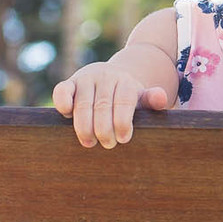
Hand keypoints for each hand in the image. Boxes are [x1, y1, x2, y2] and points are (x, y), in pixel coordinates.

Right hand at [52, 63, 169, 147]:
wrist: (112, 78)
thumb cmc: (127, 97)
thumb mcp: (142, 98)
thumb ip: (151, 100)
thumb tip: (161, 98)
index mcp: (125, 81)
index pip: (124, 101)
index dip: (123, 121)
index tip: (124, 138)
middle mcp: (105, 77)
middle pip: (103, 105)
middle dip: (104, 128)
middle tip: (108, 144)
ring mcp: (85, 79)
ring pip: (82, 103)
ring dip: (84, 126)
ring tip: (89, 142)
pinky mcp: (69, 84)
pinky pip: (62, 91)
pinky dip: (62, 103)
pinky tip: (67, 116)